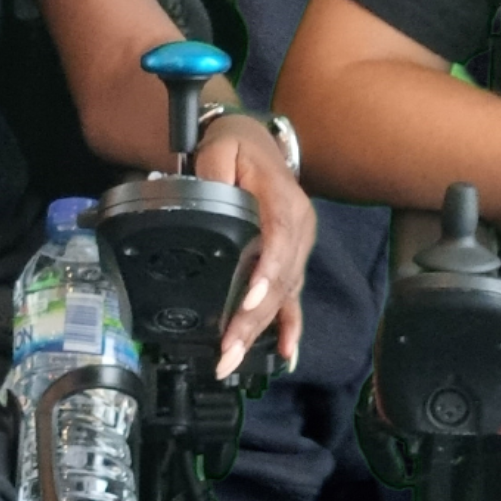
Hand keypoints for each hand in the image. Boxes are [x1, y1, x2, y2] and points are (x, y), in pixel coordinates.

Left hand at [204, 123, 319, 379]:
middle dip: (254, 319)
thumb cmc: (237, 147)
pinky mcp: (291, 261)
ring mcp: (297, 248)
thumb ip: (212, 172)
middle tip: (228, 350)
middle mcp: (298, 229)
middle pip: (280, 280)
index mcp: (284, 202)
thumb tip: (202, 196)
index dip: (267, 273)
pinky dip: (291, 327)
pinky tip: (287, 354)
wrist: (257, 142)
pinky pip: (294, 298)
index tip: (250, 302)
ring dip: (261, 331)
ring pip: (283, 295)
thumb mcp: (220, 148)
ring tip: (234, 358)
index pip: (279, 241)